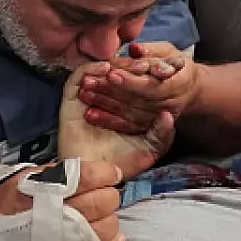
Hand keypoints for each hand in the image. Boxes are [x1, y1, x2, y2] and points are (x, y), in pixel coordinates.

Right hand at [0, 159, 126, 240]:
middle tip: (102, 193)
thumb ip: (51, 172)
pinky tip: (102, 234)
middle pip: (105, 199)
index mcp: (47, 188)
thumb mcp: (19, 178)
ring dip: (108, 217)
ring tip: (96, 216)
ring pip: (110, 224)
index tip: (111, 173)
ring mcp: (69, 239)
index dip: (106, 172)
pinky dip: (111, 239)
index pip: (90, 175)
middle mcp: (61, 213)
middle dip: (108, 193)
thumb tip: (82, 169)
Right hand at [60, 62, 174, 178]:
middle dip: (135, 67)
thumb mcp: (149, 149)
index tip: (169, 68)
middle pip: (119, 75)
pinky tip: (107, 68)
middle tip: (150, 64)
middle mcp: (105, 100)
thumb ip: (162, 133)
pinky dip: (91, 69)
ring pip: (100, 74)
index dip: (151, 74)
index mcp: (124, 108)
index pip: (137, 84)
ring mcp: (87, 98)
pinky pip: (78, 78)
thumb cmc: (121, 164)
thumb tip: (169, 114)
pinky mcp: (71, 100)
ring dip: (116, 65)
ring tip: (133, 65)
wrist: (94, 177)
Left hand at [80, 42, 199, 133]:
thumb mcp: (169, 52)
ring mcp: (161, 117)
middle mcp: (171, 103)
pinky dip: (109, 120)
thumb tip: (134, 49)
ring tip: (85, 95)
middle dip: (111, 91)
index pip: (152, 84)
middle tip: (89, 82)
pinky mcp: (152, 127)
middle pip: (138, 99)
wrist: (190, 89)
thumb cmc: (177, 66)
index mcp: (179, 83)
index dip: (131, 80)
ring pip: (131, 113)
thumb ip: (152, 51)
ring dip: (106, 105)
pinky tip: (91, 114)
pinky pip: (129, 126)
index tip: (111, 73)